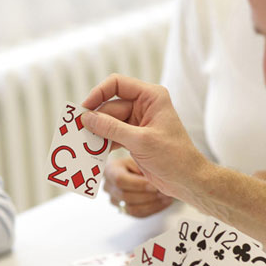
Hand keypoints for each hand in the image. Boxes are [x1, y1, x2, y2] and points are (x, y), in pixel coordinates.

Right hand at [81, 74, 209, 202]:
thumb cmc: (174, 157)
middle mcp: (144, 105)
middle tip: (77, 132)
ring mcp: (138, 122)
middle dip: (95, 119)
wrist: (187, 180)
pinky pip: (112, 135)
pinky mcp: (134, 138)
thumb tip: (86, 117)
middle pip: (110, 106)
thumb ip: (112, 128)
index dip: (98, 93)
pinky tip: (92, 151)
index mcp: (151, 97)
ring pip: (109, 122)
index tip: (84, 108)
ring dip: (97, 133)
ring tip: (82, 143)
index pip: (118, 84)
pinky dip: (103, 142)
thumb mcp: (140, 141)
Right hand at [104, 156, 173, 216]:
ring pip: (132, 208)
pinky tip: (164, 202)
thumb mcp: (139, 158)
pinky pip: (138, 214)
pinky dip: (153, 209)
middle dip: (147, 195)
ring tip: (167, 197)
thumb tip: (151, 178)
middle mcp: (108, 186)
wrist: (138, 169)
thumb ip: (142, 166)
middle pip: (125, 196)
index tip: (154, 185)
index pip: (120, 180)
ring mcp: (114, 200)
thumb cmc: (140, 161)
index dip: (138, 185)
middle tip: (164, 191)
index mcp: (110, 170)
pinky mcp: (123, 209)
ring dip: (152, 204)